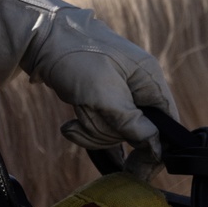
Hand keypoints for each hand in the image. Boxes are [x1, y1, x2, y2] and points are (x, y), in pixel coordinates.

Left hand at [23, 8, 177, 174]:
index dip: (155, 149)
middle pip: (138, 131)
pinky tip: (69, 126)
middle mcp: (137, 84)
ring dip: (93, 130)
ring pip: (115, 130)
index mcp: (148, 78)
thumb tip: (156, 148)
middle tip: (86, 120)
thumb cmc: (75, 59)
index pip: (168, 123)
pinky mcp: (99, 95)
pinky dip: (85, 127)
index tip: (137, 171)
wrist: (39, 36)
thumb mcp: (105, 95)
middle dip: (109, 133)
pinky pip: (99, 123)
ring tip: (73, 119)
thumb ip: (133, 124)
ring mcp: (118, 90)